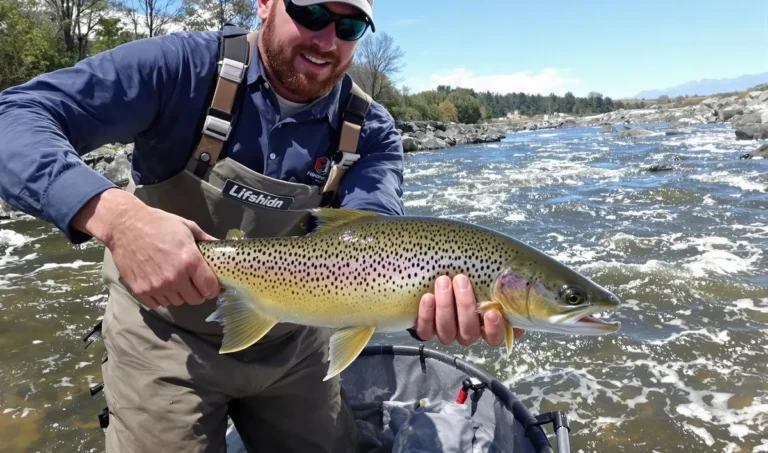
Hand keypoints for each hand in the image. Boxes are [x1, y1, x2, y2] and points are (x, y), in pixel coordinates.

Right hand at [72, 189, 220, 308]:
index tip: (211, 284)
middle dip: (198, 292)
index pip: (210, 289)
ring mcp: (156, 286)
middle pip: (195, 300)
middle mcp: (174, 277)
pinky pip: (158, 304)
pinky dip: (162, 297)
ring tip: (174, 279)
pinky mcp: (141, 291)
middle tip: (193, 281)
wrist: (125, 225)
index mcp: (189, 261)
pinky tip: (160, 283)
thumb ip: (206, 239)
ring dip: (179, 294)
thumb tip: (220, 246)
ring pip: (177, 302)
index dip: (213, 288)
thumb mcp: (187, 226)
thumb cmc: (159, 223)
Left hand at [414, 274, 524, 346]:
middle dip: (465, 306)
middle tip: (461, 279)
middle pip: (468, 332)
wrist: (441, 268)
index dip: (494, 329)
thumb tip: (519, 283)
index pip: (494, 337)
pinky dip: (426, 315)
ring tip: (443, 281)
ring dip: (445, 307)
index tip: (493, 312)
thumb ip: (504, 280)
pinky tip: (427, 297)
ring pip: (447, 331)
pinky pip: (425, 331)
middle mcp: (467, 331)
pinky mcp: (427, 328)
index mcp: (486, 324)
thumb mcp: (489, 272)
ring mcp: (447, 331)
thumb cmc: (469, 270)